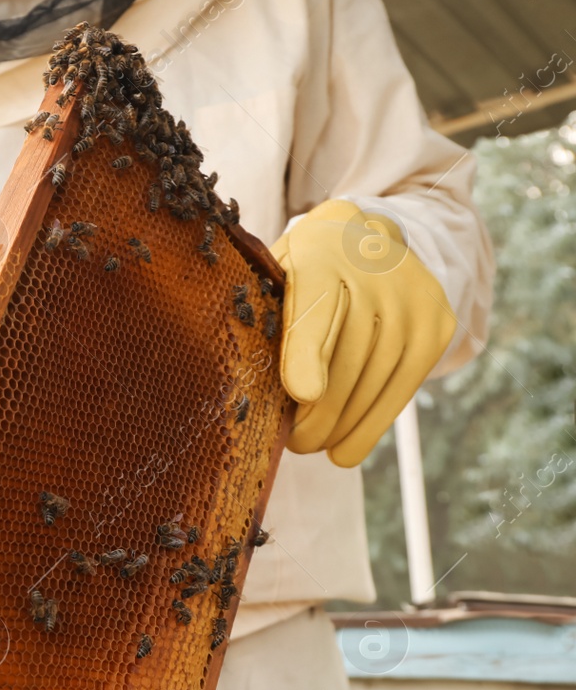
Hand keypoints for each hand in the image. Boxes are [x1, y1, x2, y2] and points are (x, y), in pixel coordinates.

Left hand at [275, 199, 456, 466]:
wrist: (365, 240)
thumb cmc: (302, 273)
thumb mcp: (274, 278)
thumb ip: (266, 319)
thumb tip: (250, 390)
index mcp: (319, 256)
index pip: (317, 307)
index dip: (308, 353)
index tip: (301, 394)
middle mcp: (375, 272)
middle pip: (346, 359)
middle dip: (317, 414)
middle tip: (294, 444)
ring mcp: (414, 298)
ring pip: (375, 380)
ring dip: (342, 425)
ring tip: (315, 445)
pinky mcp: (439, 324)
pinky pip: (404, 385)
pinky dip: (372, 424)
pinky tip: (346, 449)